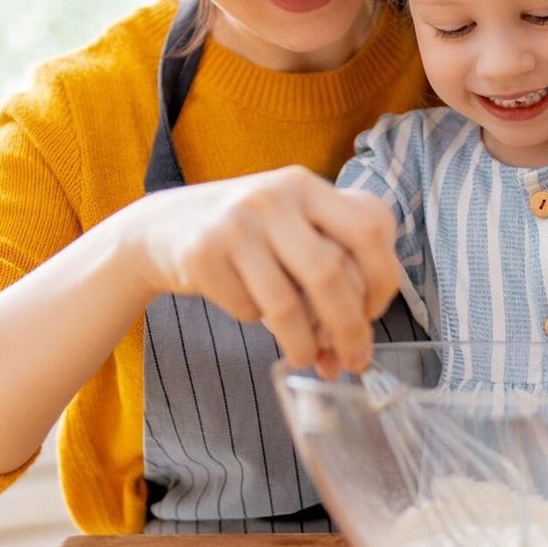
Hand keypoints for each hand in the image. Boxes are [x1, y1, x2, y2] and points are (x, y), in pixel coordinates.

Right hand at [128, 166, 400, 374]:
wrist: (163, 226)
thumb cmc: (248, 236)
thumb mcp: (293, 225)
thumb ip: (332, 266)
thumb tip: (358, 344)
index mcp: (308, 186)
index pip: (370, 227)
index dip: (383, 277)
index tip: (374, 311)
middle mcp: (275, 197)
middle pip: (331, 273)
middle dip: (350, 328)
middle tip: (355, 360)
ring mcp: (236, 224)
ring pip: (287, 304)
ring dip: (305, 344)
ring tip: (308, 358)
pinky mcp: (202, 254)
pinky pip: (247, 309)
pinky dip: (256, 321)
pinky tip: (250, 309)